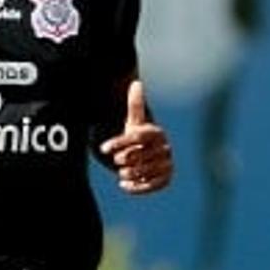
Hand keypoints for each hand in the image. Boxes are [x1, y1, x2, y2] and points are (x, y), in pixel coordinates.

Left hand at [99, 79, 172, 194]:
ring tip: (121, 171)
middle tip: (116, 160)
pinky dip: (135, 187)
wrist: (149, 157)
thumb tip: (137, 82)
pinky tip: (124, 184)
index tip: (103, 148)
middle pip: (138, 155)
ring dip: (127, 173)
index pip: (136, 137)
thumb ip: (135, 105)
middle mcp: (165, 149)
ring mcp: (167, 165)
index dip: (119, 142)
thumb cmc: (137, 138)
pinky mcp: (166, 179)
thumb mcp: (134, 122)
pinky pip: (150, 186)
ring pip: (142, 171)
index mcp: (156, 133)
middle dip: (122, 159)